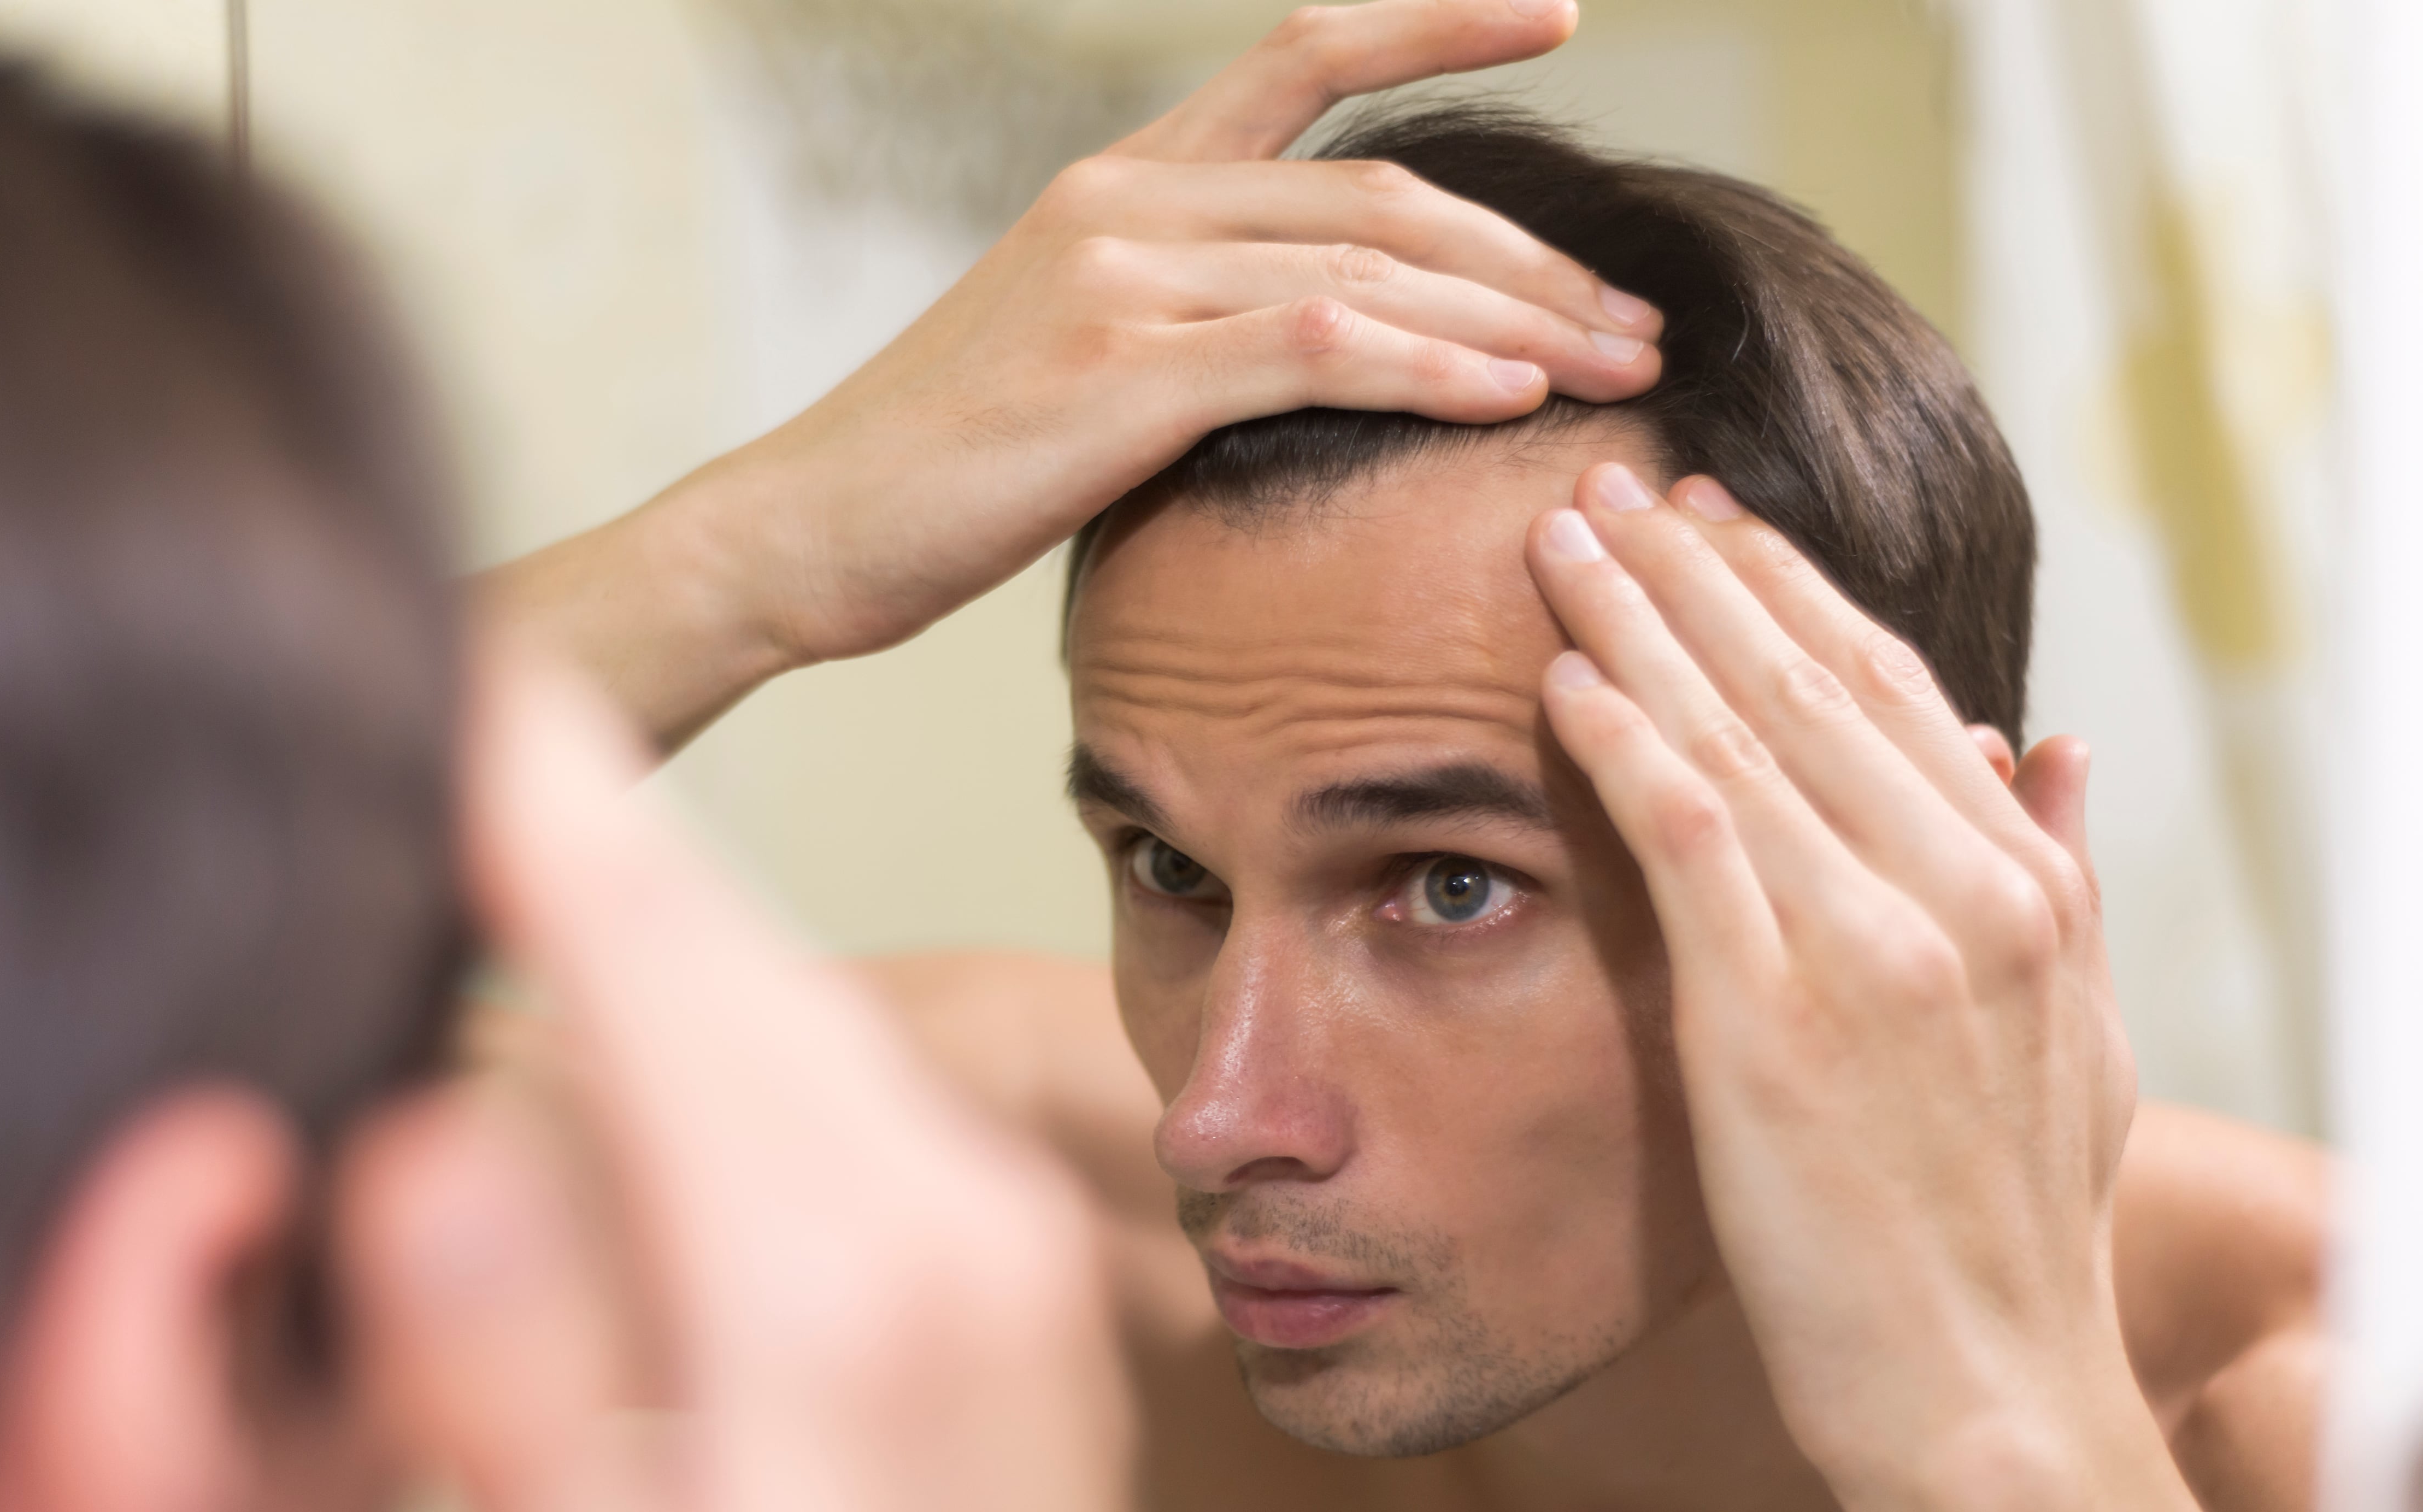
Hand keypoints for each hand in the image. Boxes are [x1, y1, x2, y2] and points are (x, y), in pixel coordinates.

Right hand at [337, 659, 1131, 1511]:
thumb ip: (526, 1406)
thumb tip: (427, 1140)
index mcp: (842, 1287)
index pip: (663, 963)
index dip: (536, 807)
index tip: (444, 664)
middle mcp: (946, 1219)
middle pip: (730, 952)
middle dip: (585, 822)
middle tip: (465, 690)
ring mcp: (989, 1234)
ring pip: (785, 1001)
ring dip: (656, 909)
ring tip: (528, 801)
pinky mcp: (993, 1264)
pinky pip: (835, 1078)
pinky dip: (721, 1011)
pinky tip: (646, 1008)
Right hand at [485, 0, 1661, 748]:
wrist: (807, 530)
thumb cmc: (944, 466)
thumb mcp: (1073, 353)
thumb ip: (1188, 317)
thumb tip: (1316, 346)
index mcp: (1123, 182)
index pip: (1304, 54)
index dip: (1435, 20)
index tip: (1554, 16)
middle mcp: (1128, 201)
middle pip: (1384, 193)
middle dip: (1534, 258)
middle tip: (1635, 319)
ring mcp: (1121, 279)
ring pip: (1369, 269)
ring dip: (1514, 322)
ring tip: (1617, 370)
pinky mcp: (1119, 375)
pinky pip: (1313, 349)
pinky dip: (1426, 369)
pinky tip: (1510, 400)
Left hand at [1524, 464, 2133, 1475]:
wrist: (1984, 1388)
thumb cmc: (2010, 1227)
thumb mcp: (2079, 1039)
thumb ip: (2063, 879)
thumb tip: (2051, 744)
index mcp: (2024, 890)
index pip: (1892, 692)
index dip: (1794, 593)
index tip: (1719, 525)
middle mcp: (1960, 892)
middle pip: (1809, 681)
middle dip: (1702, 569)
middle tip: (1615, 481)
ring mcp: (1872, 948)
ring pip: (1742, 731)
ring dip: (1642, 620)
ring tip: (1564, 536)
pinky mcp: (1775, 1015)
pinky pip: (1690, 835)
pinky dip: (1625, 739)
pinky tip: (1563, 672)